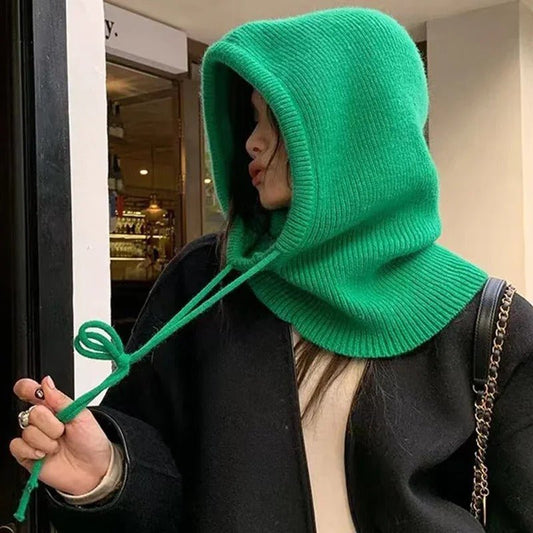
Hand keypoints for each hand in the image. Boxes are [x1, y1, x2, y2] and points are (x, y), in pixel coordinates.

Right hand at [10, 376, 111, 494]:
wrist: (94, 469)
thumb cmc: (91, 441)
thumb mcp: (82, 416)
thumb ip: (61, 400)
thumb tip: (46, 382)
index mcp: (55, 408)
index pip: (33, 392)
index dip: (26, 388)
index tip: (28, 389)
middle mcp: (42, 422)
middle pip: (31, 413)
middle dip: (50, 424)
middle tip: (62, 431)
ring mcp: (34, 439)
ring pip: (26, 431)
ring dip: (46, 440)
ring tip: (58, 446)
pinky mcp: (27, 456)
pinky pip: (17, 447)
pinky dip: (31, 451)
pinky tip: (44, 454)